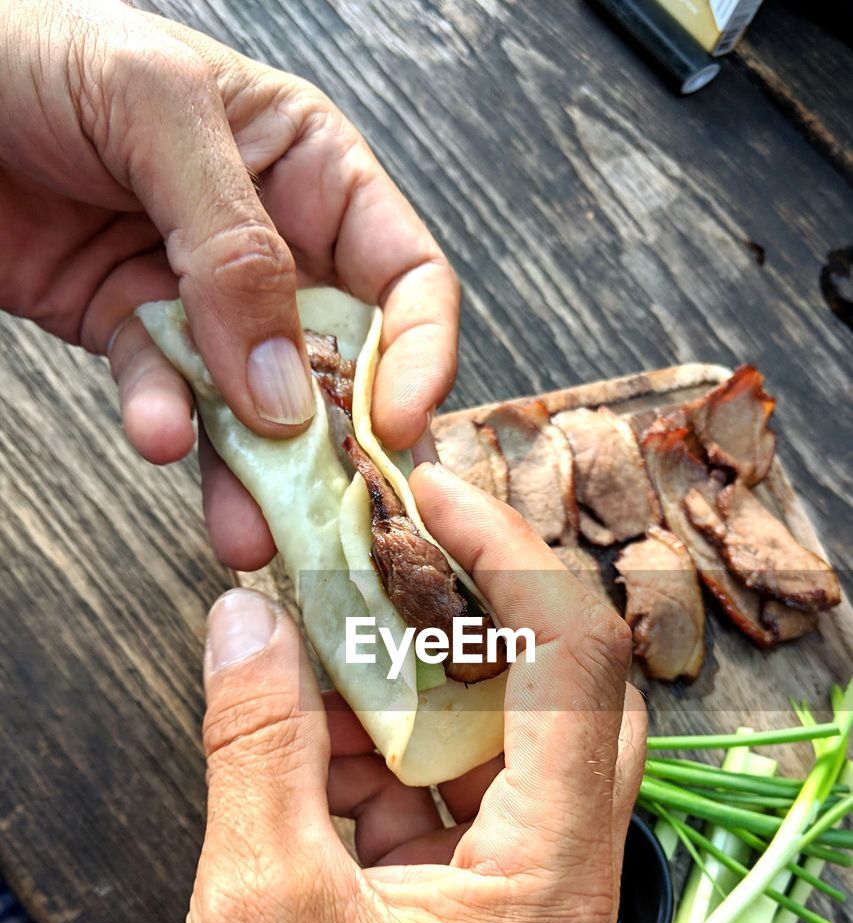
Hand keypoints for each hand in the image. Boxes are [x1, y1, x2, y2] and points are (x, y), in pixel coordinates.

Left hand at [0, 0, 457, 567]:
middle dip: (339, 441)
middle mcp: (275, 241)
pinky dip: (163, 421)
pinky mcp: (136, 329)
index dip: (420, 354)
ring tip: (247, 530)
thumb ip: (233, 247)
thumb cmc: (45, 49)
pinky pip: (167, 392)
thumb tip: (285, 390)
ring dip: (255, 472)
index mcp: (313, 169)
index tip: (400, 425)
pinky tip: (156, 434)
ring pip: (256, 403)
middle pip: (342, 362)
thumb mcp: (159, 114)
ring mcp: (204, 295)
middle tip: (336, 514)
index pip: (405, 276)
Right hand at [136, 467, 644, 922]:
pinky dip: (385, 758)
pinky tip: (310, 739)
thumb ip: (258, 747)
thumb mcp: (256, 906)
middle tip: (383, 550)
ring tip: (319, 646)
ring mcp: (517, 906)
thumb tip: (247, 619)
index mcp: (546, 878)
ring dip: (409, 688)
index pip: (576, 663)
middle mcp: (558, 884)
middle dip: (469, 610)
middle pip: (555, 693)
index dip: (510, 555)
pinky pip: (447, 804)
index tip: (434, 492)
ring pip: (494, 745)